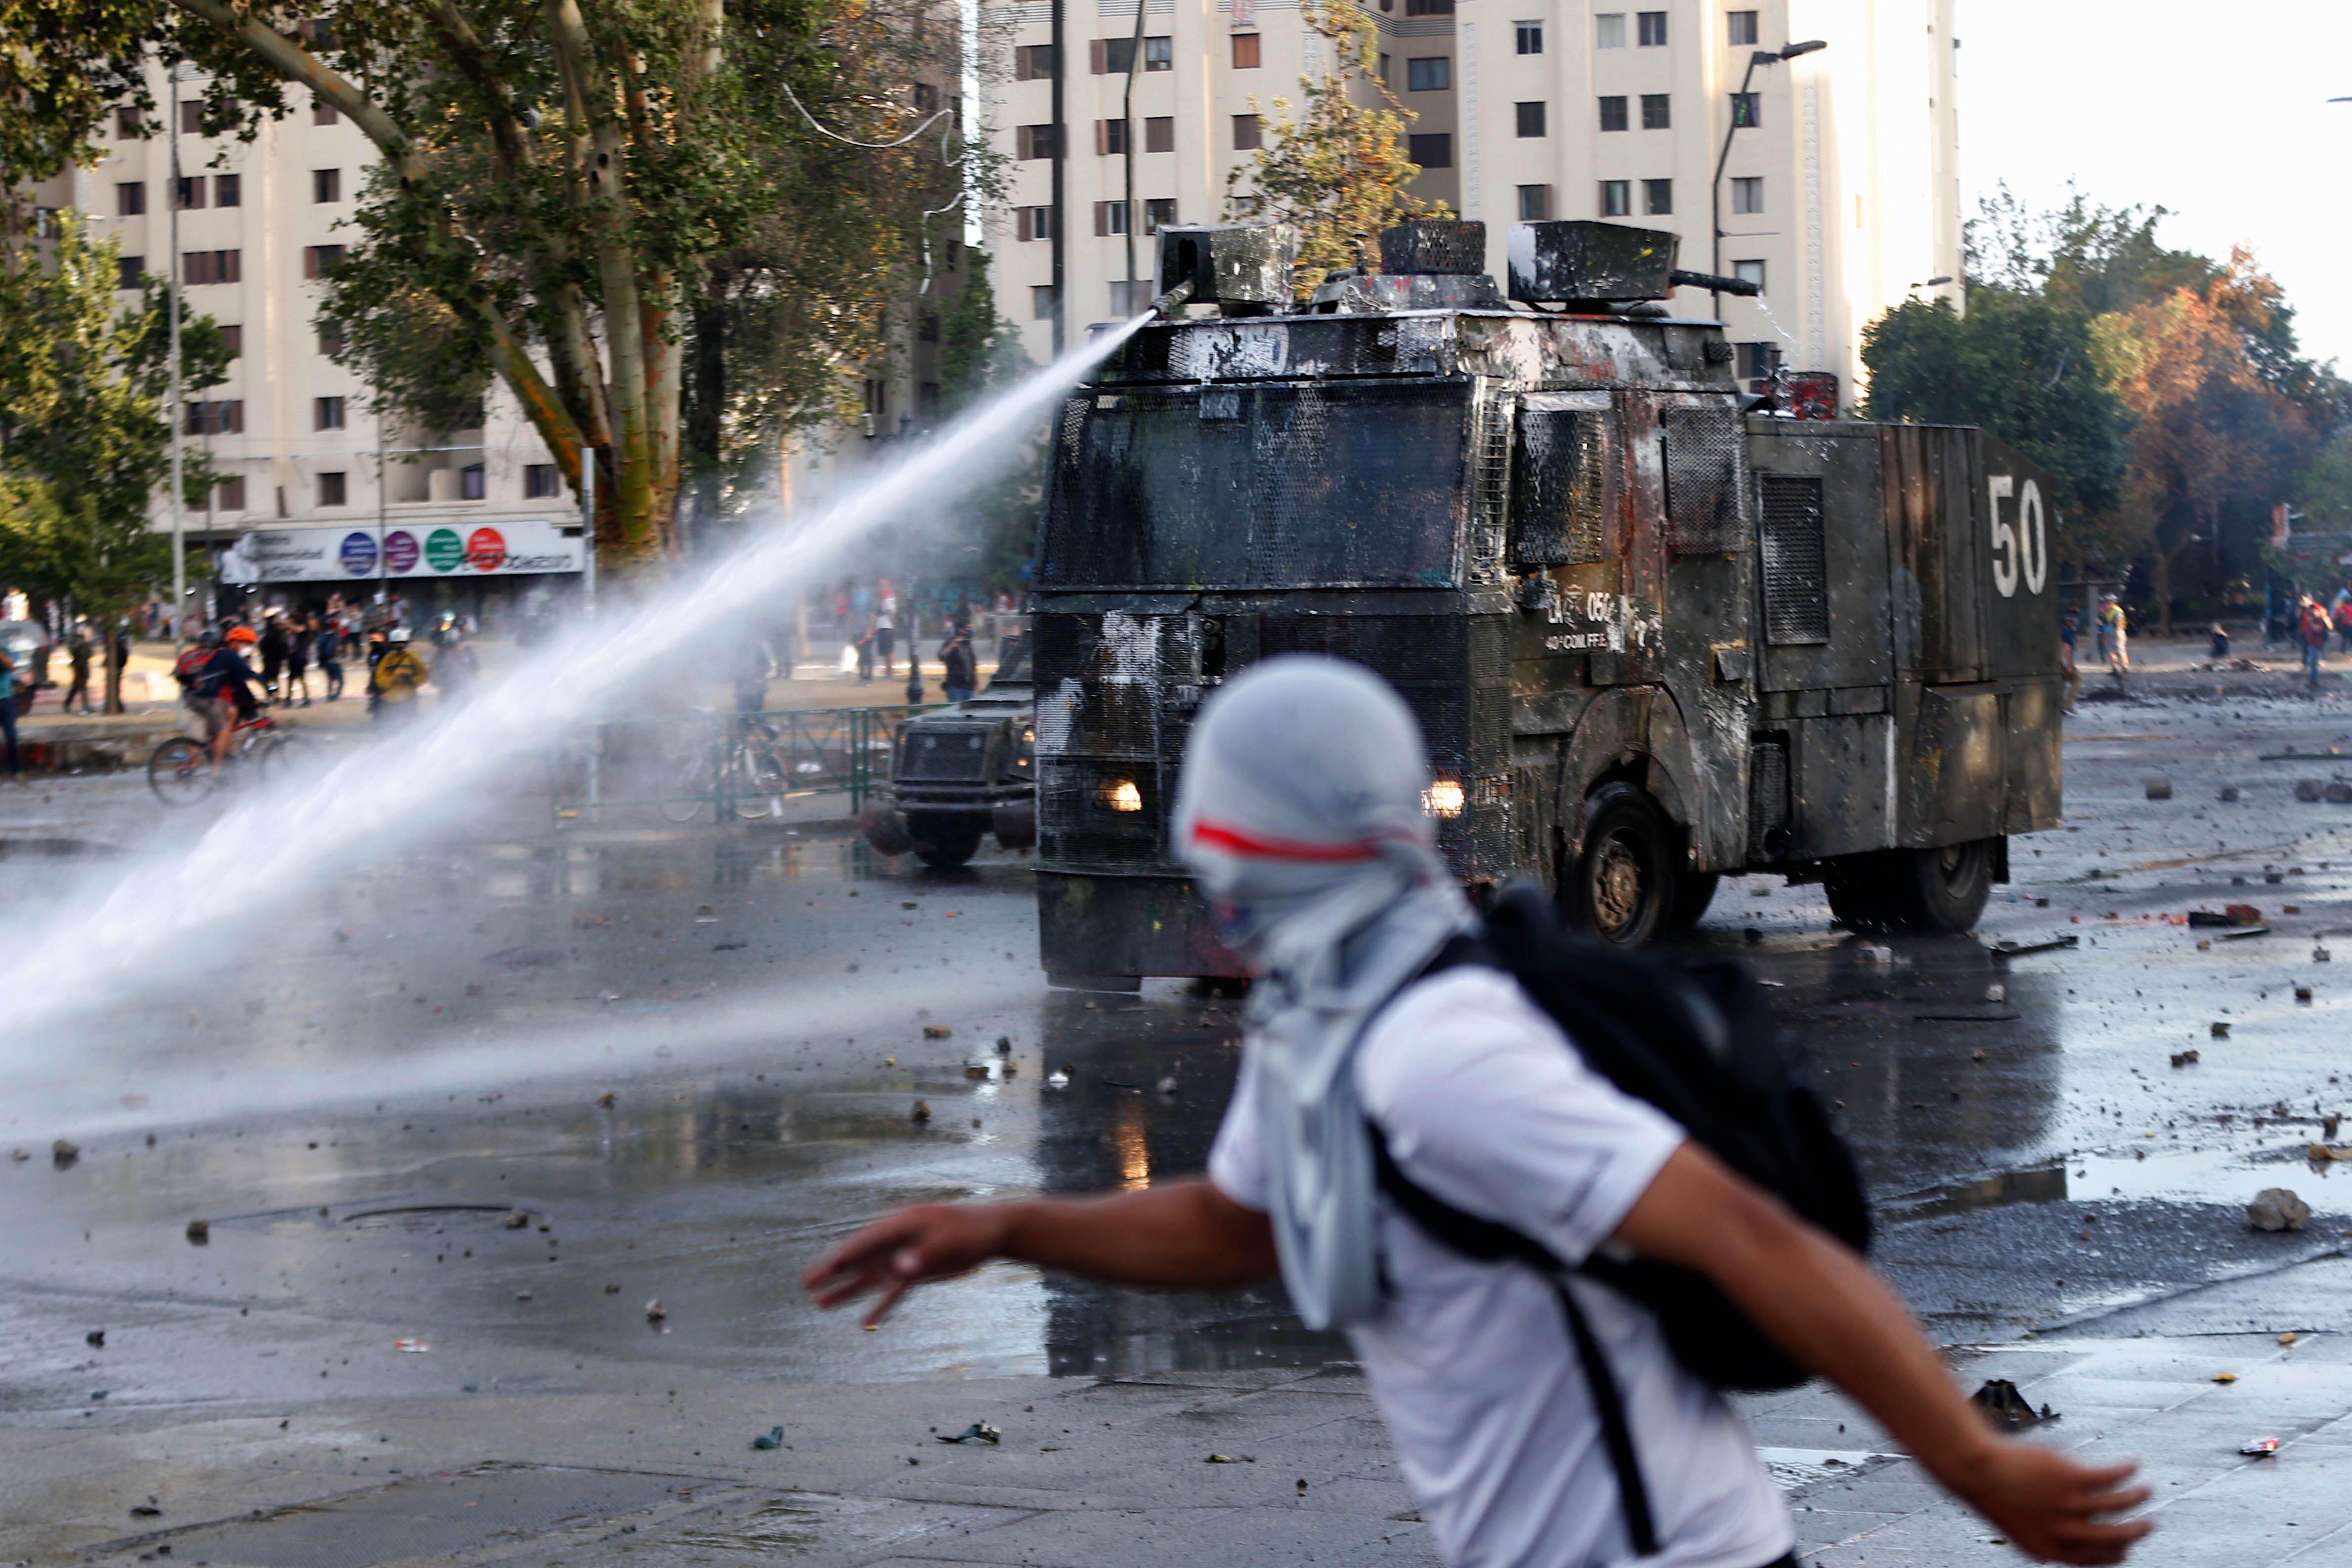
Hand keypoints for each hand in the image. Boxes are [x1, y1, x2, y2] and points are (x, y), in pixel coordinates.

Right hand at [803, 1202, 1012, 1327]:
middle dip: (834, 1270)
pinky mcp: (916, 1271)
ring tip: (819, 1303)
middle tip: (806, 1282)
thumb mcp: (948, 1244)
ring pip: (870, 1276)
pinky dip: (880, 1305)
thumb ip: (922, 1256)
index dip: (846, 1254)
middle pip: (861, 1257)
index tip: (827, 1266)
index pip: (867, 1241)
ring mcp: (905, 1256)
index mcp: (902, 1225)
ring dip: (847, 1289)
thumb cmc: (970, 1231)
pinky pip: (893, 1291)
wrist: (994, 1231)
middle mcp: (897, 1241)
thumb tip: (899, 1269)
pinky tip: (863, 1321)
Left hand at [1947, 1438, 2151, 1564]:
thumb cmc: (1993, 1492)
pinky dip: (2125, 1471)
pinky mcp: (2073, 1477)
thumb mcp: (2019, 1525)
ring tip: (2147, 1489)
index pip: (2095, 1558)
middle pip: (2113, 1536)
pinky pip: (2109, 1477)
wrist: (1977, 1469)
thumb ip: (2044, 1537)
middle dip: (2136, 1532)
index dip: (2115, 1554)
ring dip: (2136, 1497)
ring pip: (2117, 1504)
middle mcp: (2065, 1532)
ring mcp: (2070, 1505)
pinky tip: (2133, 1465)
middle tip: (2150, 1525)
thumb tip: (2060, 1545)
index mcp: (2052, 1550)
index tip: (2127, 1549)